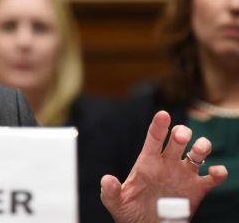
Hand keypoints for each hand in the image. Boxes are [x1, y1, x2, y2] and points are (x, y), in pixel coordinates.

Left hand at [100, 110, 227, 222]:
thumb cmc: (130, 212)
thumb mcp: (115, 202)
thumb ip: (110, 191)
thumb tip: (107, 179)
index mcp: (148, 162)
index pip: (154, 138)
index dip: (159, 125)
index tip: (163, 114)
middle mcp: (167, 163)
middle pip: (178, 139)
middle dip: (181, 132)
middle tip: (181, 137)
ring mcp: (183, 174)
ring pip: (198, 152)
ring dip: (202, 146)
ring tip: (199, 150)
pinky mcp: (197, 189)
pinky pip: (212, 177)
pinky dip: (218, 172)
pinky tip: (216, 172)